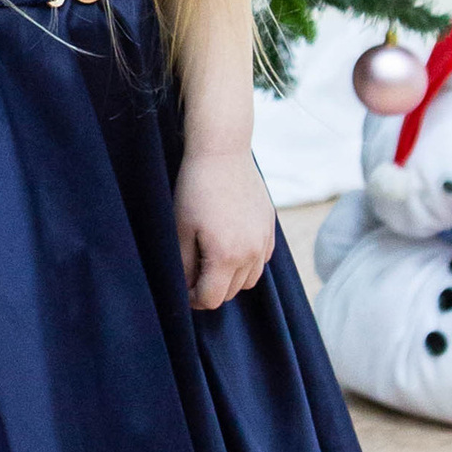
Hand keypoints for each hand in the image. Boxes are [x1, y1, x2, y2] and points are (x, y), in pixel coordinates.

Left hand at [175, 144, 274, 310]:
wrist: (222, 152)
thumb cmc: (196, 189)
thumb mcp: (181, 229)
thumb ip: (185, 265)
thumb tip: (187, 288)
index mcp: (227, 256)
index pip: (212, 298)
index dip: (194, 299)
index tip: (183, 289)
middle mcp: (252, 253)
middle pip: (232, 292)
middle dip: (211, 289)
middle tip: (193, 273)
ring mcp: (265, 240)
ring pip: (250, 279)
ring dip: (231, 278)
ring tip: (212, 260)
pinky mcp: (270, 227)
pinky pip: (262, 259)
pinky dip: (247, 261)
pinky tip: (230, 245)